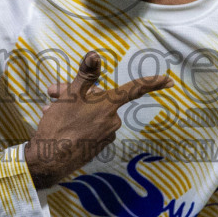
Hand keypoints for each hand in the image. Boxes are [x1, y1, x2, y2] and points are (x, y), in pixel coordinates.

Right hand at [24, 52, 171, 189]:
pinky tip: (58, 125)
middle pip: (98, 100)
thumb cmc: (60, 125)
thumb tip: (95, 54)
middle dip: (77, 95)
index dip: (152, 83)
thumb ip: (86, 74)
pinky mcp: (96, 148)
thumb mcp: (70, 95)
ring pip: (90, 114)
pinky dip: (75, 124)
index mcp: (107, 105)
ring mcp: (105, 136)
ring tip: (51, 111)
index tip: (169, 80)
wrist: (49, 162)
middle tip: (53, 94)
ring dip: (72, 110)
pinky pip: (88, 129)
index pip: (134, 89)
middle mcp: (111, 121)